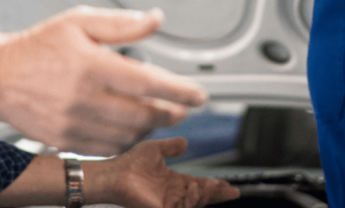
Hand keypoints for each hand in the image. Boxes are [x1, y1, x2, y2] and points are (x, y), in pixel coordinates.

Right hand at [0, 6, 208, 155]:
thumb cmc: (37, 46)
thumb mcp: (79, 21)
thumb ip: (121, 23)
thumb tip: (155, 20)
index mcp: (90, 64)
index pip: (148, 82)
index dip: (180, 90)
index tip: (199, 95)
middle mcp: (83, 97)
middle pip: (143, 114)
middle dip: (171, 113)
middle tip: (183, 108)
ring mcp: (73, 123)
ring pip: (128, 135)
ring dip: (150, 127)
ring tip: (157, 115)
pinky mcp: (65, 141)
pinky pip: (107, 148)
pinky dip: (127, 141)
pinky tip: (132, 128)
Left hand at [88, 138, 240, 207]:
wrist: (115, 173)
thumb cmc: (129, 163)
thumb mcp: (155, 149)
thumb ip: (171, 147)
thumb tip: (186, 142)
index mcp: (172, 183)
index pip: (198, 187)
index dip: (214, 188)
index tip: (230, 186)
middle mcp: (172, 196)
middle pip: (201, 198)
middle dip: (216, 195)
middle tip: (230, 190)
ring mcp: (167, 204)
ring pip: (194, 204)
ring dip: (204, 196)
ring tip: (207, 185)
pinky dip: (191, 201)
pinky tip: (193, 188)